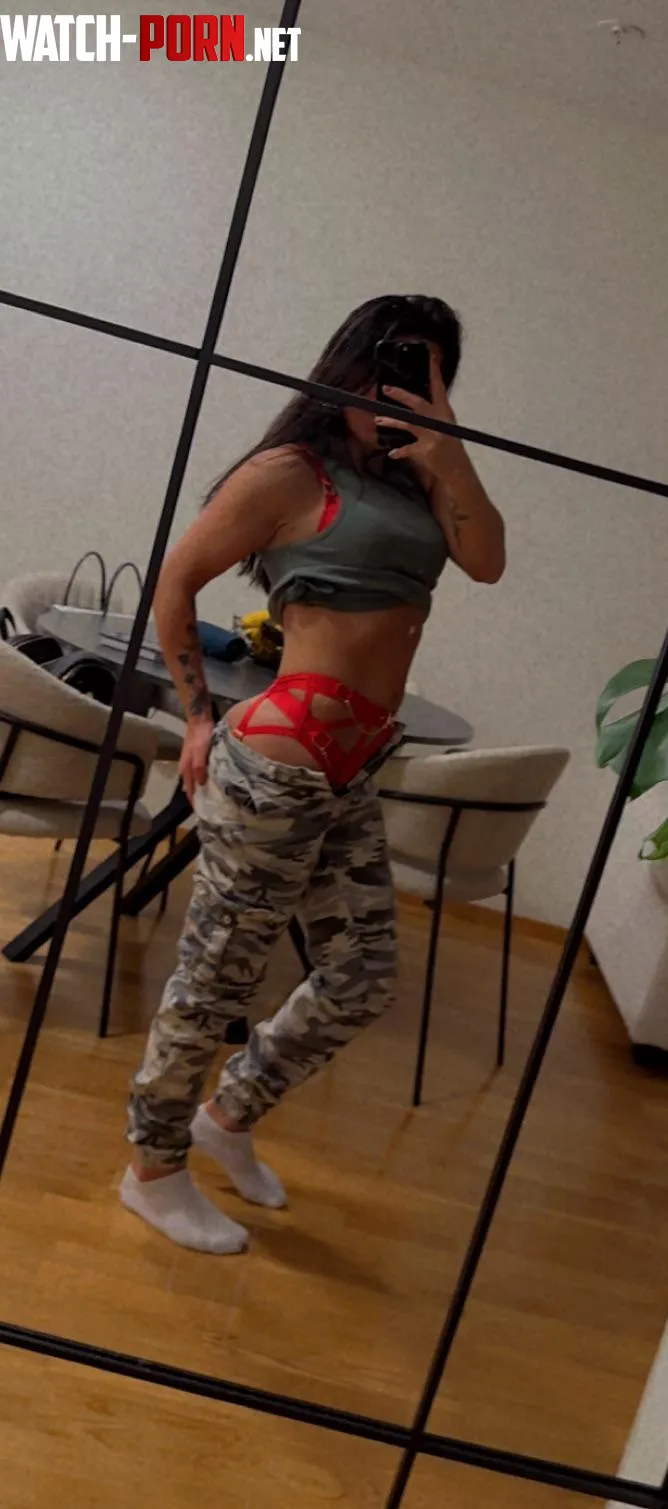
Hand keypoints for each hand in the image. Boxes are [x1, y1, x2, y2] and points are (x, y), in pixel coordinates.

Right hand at [179, 718, 214, 805]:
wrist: (200, 720)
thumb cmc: (200, 737)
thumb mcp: (199, 752)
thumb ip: (199, 768)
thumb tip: (201, 785)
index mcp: (185, 771)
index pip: (190, 793)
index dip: (197, 804)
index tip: (207, 815)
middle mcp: (187, 770)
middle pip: (194, 790)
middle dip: (203, 799)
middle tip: (217, 809)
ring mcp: (193, 765)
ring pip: (198, 783)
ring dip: (206, 791)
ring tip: (219, 799)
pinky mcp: (200, 760)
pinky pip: (203, 775)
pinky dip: (209, 781)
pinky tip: (218, 783)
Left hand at [376, 350, 457, 479]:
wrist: (457, 468)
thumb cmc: (450, 445)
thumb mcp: (446, 425)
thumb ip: (433, 414)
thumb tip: (414, 404)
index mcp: (444, 411)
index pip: (439, 387)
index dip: (434, 372)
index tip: (430, 355)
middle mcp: (439, 420)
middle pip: (418, 403)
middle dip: (401, 395)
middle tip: (386, 388)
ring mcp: (433, 435)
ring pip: (409, 423)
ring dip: (392, 421)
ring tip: (379, 420)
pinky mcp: (427, 450)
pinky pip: (408, 449)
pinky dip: (400, 451)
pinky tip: (391, 453)